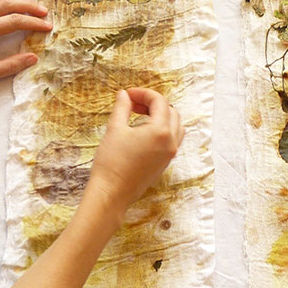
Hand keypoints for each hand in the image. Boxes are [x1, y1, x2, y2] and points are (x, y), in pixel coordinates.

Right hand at [86, 88, 184, 216]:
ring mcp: (170, 154)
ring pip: (175, 126)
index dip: (143, 93)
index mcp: (161, 131)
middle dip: (153, 103)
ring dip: (161, 116)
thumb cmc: (111, 163)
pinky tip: (143, 131)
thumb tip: (124, 95)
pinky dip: (163, 130)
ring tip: (139, 116)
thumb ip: (122, 108)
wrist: (111, 193)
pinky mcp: (165, 163)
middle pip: (171, 111)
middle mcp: (171, 142)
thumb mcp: (115, 129)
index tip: (127, 95)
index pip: (159, 102)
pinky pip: (172, 140)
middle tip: (133, 104)